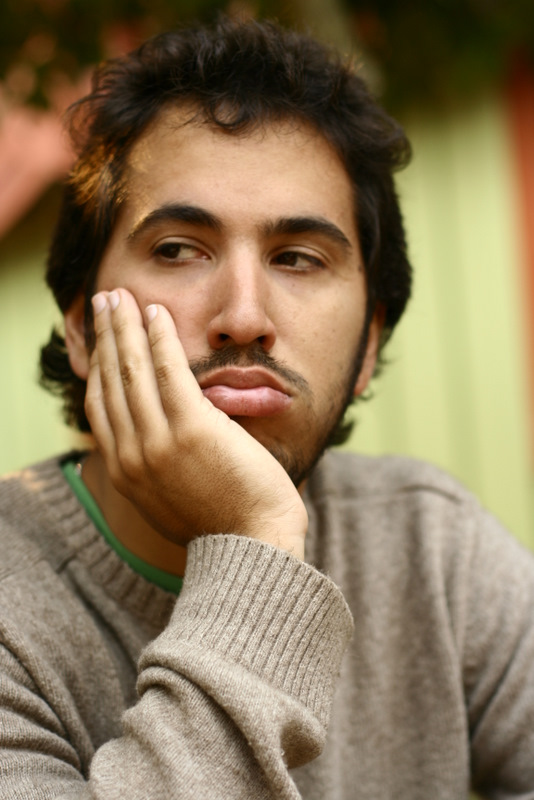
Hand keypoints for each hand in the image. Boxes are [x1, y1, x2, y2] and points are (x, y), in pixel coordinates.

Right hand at [85, 289, 307, 558]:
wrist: (253, 547)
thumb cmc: (225, 521)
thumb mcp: (172, 497)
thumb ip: (157, 465)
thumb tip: (157, 437)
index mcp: (126, 473)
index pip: (102, 406)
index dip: (99, 365)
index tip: (102, 339)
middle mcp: (132, 456)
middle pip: (111, 381)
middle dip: (105, 336)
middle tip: (103, 301)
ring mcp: (159, 443)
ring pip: (132, 370)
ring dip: (125, 327)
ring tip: (121, 296)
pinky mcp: (192, 430)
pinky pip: (169, 371)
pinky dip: (160, 338)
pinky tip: (157, 313)